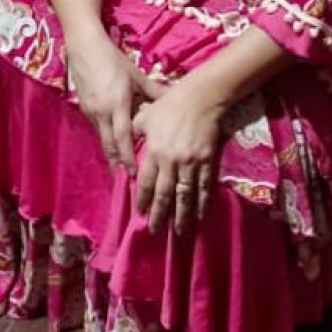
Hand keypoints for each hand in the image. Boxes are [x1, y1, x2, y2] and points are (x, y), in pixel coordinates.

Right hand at [65, 31, 152, 172]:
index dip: (128, 159)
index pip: (123, 139)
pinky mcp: (84, 108)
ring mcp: (91, 111)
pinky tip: (113, 146)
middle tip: (125, 183)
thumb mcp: (135, 75)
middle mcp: (102, 112)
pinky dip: (105, 139)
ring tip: (119, 171)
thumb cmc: (113, 60)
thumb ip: (153, 91)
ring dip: (110, 155)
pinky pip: (97, 129)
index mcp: (117, 104)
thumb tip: (173, 98)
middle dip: (116, 165)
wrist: (84, 47)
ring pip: (102, 139)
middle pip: (109, 146)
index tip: (134, 176)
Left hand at [131, 77, 223, 235]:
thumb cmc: (170, 105)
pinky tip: (200, 216)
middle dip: (159, 215)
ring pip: (185, 196)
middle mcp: (171, 161)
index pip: (146, 182)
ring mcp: (191, 163)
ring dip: (181, 216)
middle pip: (164, 194)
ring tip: (180, 232)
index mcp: (154, 151)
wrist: (201, 98)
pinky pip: (205, 188)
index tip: (140, 214)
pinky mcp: (208, 162)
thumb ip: (133, 133)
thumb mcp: (145, 117)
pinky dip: (203, 204)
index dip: (143, 200)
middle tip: (156, 231)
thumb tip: (124, 146)